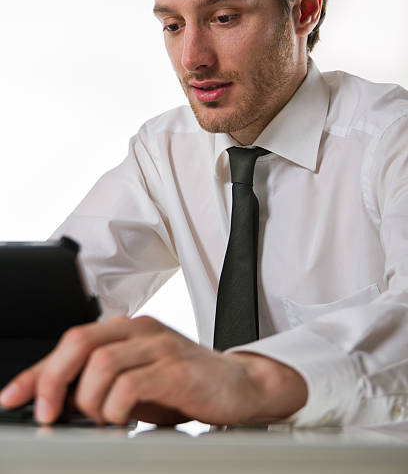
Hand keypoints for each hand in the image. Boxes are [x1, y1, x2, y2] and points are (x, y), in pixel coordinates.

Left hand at [0, 315, 306, 425]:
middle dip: (53, 380)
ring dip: (90, 402)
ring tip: (102, 421)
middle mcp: (140, 330)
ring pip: (101, 365)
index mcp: (126, 330)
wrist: (239, 386)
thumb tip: (56, 402)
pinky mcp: (176, 368)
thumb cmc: (185, 384)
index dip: (38, 372)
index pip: (71, 342)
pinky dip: (116, 409)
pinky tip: (124, 421)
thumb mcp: (135, 384)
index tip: (13, 397)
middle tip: (49, 415)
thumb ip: (100, 386)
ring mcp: (159, 346)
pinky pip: (130, 385)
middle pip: (79, 342)